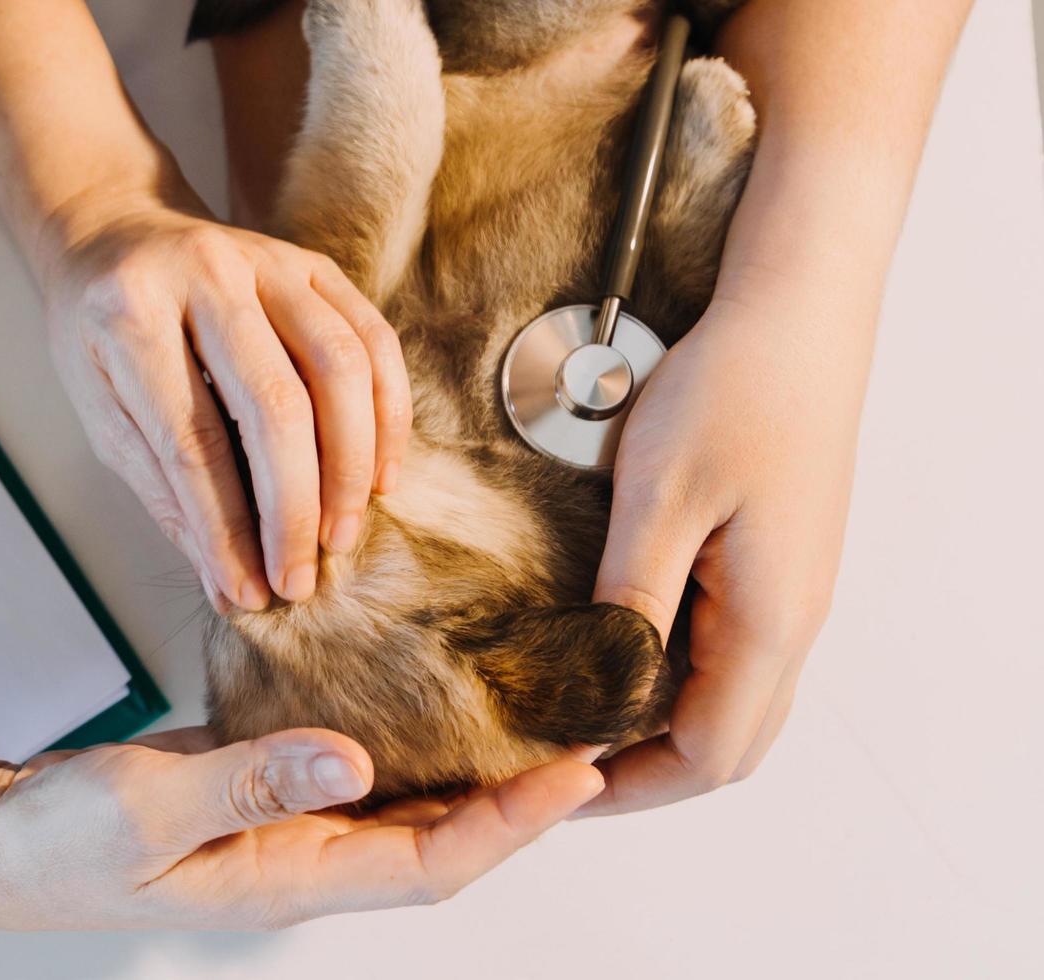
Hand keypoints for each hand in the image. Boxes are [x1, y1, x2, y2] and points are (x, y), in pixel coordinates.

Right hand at [0, 726, 603, 929]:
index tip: (582, 771)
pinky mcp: (256, 790)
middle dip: (524, 799)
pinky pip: (348, 766)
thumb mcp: (144, 810)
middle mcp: (299, 859)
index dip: (515, 824)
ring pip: (404, 804)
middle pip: (441, 840)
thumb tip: (351, 759)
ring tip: (532, 706)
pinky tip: (418, 685)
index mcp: (284, 879)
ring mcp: (279, 827)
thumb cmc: (53, 844)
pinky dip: (398, 731)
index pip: (432, 863)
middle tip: (593, 730)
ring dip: (472, 766)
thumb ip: (246, 783)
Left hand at [37, 192, 410, 611]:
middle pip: (275, 406)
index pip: (192, 440)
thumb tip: (228, 584)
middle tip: (300, 580)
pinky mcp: (312, 263)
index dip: (225, 527)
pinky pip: (371, 340)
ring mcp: (266, 260)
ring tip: (341, 536)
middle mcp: (204, 274)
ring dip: (350, 467)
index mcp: (130, 315)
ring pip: (339, 368)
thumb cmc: (98, 335)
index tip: (248, 591)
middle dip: (293, 510)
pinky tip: (379, 476)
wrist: (114, 232)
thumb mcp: (102, 412)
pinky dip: (386, 414)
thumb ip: (165, 492)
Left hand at [582, 289, 867, 814]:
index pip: (707, 756)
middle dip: (642, 775)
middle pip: (727, 749)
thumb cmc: (732, 390)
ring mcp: (790, 597)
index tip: (548, 780)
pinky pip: (732, 658)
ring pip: (732, 706)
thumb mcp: (660, 496)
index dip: (627, 785)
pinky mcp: (777, 568)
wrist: (797, 313)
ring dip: (658, 731)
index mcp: (770, 621)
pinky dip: (675, 682)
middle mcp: (793, 623)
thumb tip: (596, 694)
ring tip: (573, 725)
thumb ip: (630, 600)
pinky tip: (616, 659)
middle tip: (552, 770)